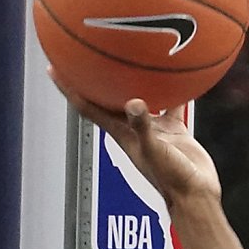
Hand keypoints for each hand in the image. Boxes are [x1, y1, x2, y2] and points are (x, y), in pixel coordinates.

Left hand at [50, 73, 221, 207]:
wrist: (195, 195)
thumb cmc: (171, 180)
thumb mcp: (155, 151)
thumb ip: (143, 127)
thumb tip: (134, 103)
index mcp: (121, 134)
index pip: (88, 107)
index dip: (69, 89)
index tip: (53, 68)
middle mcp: (132, 128)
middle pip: (107, 98)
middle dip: (94, 78)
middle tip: (84, 54)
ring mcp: (153, 128)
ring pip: (139, 97)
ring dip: (132, 80)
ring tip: (130, 56)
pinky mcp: (173, 129)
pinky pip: (172, 103)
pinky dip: (174, 90)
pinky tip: (178, 73)